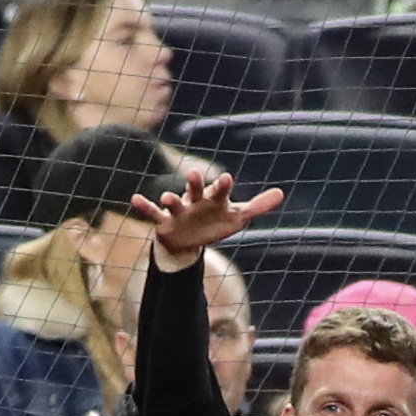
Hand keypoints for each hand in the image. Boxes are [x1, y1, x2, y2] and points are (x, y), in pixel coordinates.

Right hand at [132, 168, 285, 269]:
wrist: (188, 241)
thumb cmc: (213, 224)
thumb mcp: (236, 218)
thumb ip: (257, 206)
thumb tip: (281, 193)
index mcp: (214, 200)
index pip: (220, 191)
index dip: (223, 186)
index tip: (227, 178)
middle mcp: (196, 201)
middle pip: (196, 190)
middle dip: (195, 184)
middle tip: (194, 174)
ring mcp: (179, 211)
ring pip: (174, 203)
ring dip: (170, 199)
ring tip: (166, 197)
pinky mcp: (165, 223)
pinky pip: (152, 213)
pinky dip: (144, 207)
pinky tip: (134, 199)